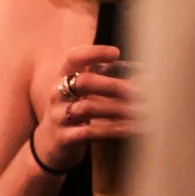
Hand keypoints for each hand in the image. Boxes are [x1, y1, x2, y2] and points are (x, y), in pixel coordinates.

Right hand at [32, 47, 139, 172]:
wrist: (50, 142)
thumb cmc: (74, 109)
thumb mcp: (82, 91)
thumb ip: (104, 78)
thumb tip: (144, 72)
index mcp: (63, 77)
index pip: (73, 58)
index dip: (93, 53)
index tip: (115, 53)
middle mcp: (57, 94)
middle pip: (82, 82)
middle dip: (111, 85)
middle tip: (138, 90)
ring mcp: (58, 116)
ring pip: (86, 109)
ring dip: (116, 109)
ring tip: (140, 111)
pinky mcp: (64, 137)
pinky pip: (88, 133)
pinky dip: (111, 130)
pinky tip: (129, 128)